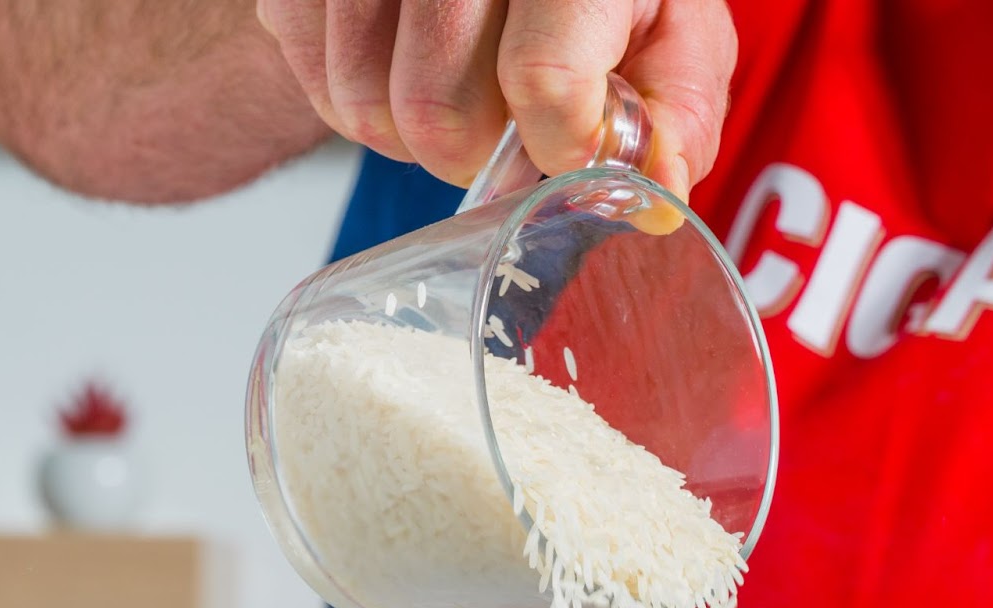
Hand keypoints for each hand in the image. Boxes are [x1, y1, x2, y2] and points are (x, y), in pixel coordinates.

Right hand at [257, 0, 736, 199]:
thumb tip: (655, 190)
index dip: (557, 144)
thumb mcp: (671, 32)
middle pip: (436, 110)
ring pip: (365, 110)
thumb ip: (676, 115)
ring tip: (453, 96)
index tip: (565, 145)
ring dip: (409, 137)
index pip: (543, 80)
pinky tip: (401, 70)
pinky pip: (316, 85)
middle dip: (470, 154)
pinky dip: (358, 108)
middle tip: (498, 128)